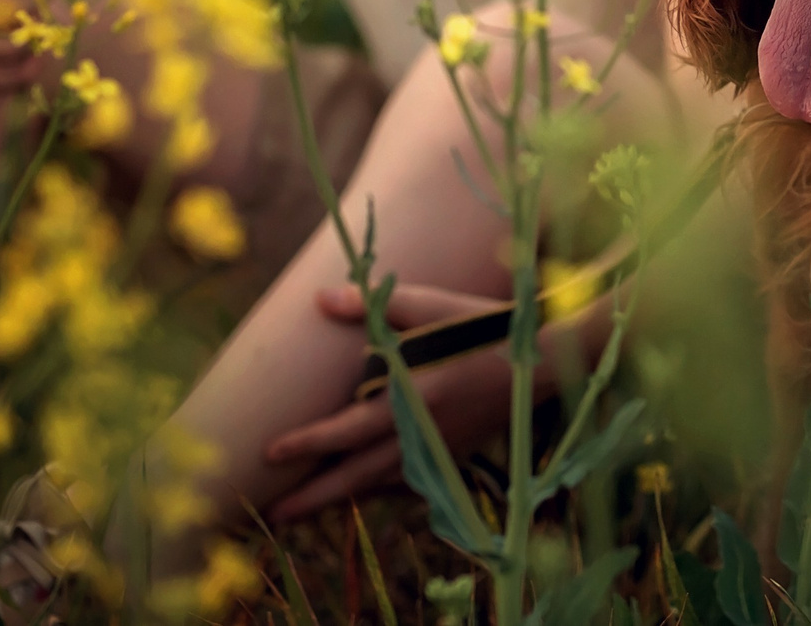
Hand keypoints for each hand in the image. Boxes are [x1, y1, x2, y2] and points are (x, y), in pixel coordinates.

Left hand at [263, 282, 511, 521]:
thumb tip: (322, 298)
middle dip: (312, 498)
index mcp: (412, 398)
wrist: (542, 364)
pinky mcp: (452, 457)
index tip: (269, 453)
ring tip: (304, 508)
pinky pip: (406, 482)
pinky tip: (361, 491)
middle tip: (272, 513)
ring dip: (339, 499)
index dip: (307, 443)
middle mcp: (420, 435)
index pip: (348, 430)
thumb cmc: (485, 327)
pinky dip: (377, 490)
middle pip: (356, 477)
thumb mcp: (432, 306)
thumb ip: (374, 305)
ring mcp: (438, 451)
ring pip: (378, 486)